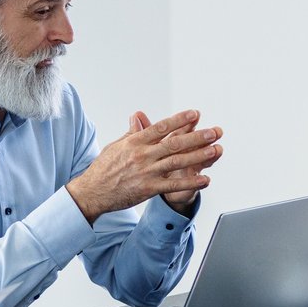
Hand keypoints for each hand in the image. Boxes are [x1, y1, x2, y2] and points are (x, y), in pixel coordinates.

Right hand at [67, 110, 222, 223]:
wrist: (92, 192)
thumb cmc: (103, 168)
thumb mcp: (116, 146)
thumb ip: (132, 133)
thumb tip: (138, 117)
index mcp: (134, 142)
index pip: (161, 128)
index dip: (179, 120)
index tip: (195, 114)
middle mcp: (142, 155)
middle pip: (174, 143)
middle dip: (197, 137)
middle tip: (214, 132)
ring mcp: (146, 172)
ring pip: (177, 162)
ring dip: (198, 156)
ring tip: (215, 150)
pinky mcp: (149, 189)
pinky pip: (174, 185)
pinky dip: (191, 182)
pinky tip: (205, 179)